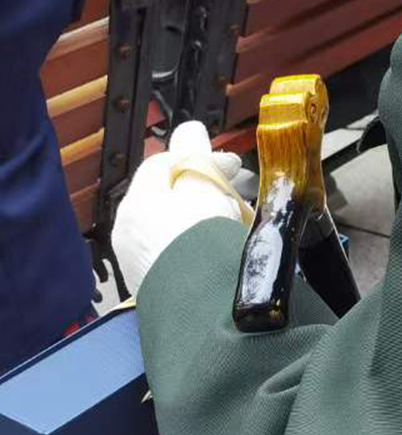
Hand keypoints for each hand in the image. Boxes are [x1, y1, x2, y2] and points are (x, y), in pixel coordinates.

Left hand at [112, 120, 251, 293]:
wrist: (202, 305)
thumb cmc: (202, 239)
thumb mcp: (203, 183)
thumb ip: (195, 152)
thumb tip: (188, 129)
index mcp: (136, 204)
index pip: (164, 164)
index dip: (203, 156)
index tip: (234, 165)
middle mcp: (129, 233)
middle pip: (169, 195)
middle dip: (205, 186)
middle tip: (238, 190)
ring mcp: (139, 262)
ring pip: (173, 223)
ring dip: (204, 213)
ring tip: (237, 218)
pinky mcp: (155, 286)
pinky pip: (176, 251)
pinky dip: (198, 240)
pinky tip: (221, 245)